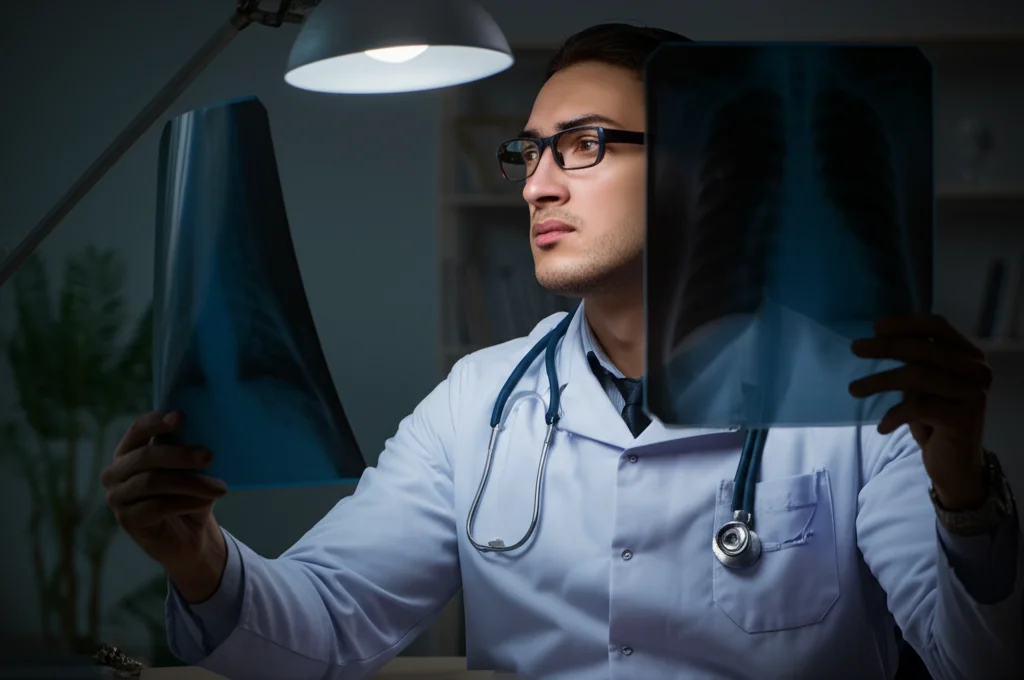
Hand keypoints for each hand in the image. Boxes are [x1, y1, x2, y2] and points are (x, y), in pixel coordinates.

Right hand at [101, 410, 227, 598]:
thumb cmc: (189, 495)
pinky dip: (185, 502)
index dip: (157, 421)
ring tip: (219, 488)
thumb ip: (190, 451)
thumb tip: (209, 430)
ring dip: (191, 482)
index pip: (138, 429)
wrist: (190, 537)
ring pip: (153, 482)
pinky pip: (157, 506)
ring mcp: (117, 498)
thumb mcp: (191, 470)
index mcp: (129, 451)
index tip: (182, 417)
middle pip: (146, 456)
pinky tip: (204, 502)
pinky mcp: (127, 521)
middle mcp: (115, 472)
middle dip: (180, 455)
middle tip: (210, 456)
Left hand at [848, 314, 991, 509]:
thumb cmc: (935, 420)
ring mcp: (972, 393)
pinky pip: (918, 407)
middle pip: (923, 349)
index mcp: (969, 355)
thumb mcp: (924, 385)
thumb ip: (912, 361)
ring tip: (854, 389)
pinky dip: (894, 415)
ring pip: (918, 375)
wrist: (956, 464)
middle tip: (855, 348)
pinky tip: (882, 426)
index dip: (906, 323)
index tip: (875, 326)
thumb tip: (876, 338)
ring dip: (879, 380)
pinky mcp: (963, 418)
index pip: (938, 326)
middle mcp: (976, 370)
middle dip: (885, 347)